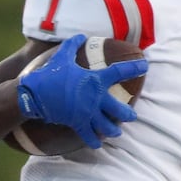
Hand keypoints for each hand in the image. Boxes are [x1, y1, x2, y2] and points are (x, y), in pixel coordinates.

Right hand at [16, 34, 146, 147]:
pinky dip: (94, 141)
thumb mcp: (62, 56)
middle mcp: (96, 98)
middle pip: (120, 109)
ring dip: (114, 130)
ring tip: (117, 132)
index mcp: (96, 80)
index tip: (145, 65)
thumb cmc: (50, 74)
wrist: (35, 94)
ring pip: (107, 126)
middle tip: (132, 116)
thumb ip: (73, 45)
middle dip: (128, 114)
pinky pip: (89, 136)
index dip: (134, 67)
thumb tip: (80, 36)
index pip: (121, 72)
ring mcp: (87, 113)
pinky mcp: (77, 123)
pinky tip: (97, 145)